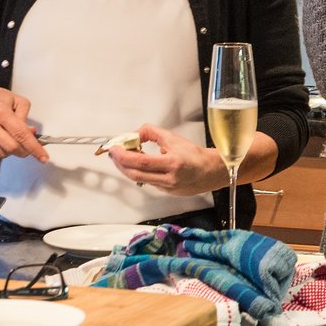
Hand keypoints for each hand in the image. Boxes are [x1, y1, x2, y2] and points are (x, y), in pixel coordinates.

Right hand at [0, 74, 48, 161]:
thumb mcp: (16, 100)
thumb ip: (25, 117)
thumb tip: (31, 133)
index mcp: (0, 111)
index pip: (21, 134)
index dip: (34, 148)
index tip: (43, 157)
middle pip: (11, 148)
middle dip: (23, 151)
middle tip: (26, 146)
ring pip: (1, 153)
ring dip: (10, 150)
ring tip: (7, 136)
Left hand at [107, 124, 225, 195]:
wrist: (211, 171)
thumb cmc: (195, 155)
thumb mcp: (173, 138)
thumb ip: (152, 133)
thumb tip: (135, 134)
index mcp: (172, 164)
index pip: (141, 162)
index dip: (124, 155)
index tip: (115, 148)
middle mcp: (169, 179)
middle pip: (136, 175)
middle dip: (120, 163)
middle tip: (114, 152)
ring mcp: (167, 188)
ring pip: (140, 180)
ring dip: (127, 168)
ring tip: (122, 157)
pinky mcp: (167, 192)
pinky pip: (148, 182)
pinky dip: (139, 173)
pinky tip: (137, 165)